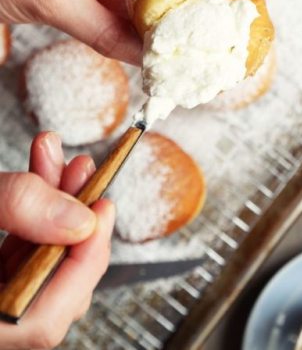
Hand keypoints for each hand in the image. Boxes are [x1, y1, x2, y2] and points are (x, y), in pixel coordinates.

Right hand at [0, 131, 112, 348]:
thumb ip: (19, 208)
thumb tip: (81, 218)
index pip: (44, 319)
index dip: (83, 264)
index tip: (101, 210)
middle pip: (50, 289)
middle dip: (76, 224)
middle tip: (88, 178)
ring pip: (37, 264)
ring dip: (57, 210)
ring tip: (65, 163)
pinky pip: (19, 254)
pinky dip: (35, 215)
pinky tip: (44, 175)